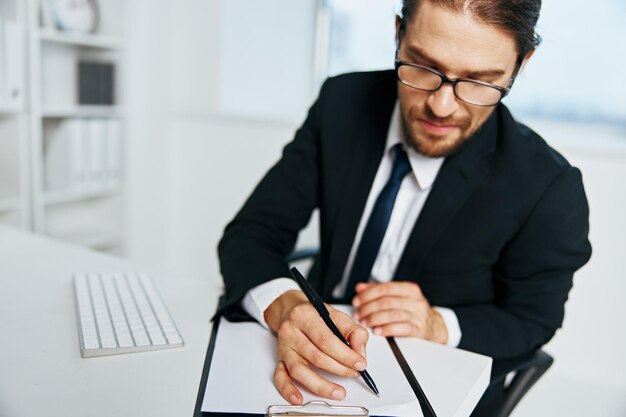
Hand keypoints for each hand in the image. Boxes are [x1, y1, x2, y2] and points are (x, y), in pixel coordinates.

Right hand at [264, 290, 368, 404]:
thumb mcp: (336, 315)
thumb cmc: (314, 315)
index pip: (327, 339)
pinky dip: (288, 390)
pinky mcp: (279, 359)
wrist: (290, 310)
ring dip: (320, 385)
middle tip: (354, 374)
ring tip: (337, 392)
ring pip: (299, 370)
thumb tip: (360, 353)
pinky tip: (299, 398)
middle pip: (316, 356)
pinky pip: (280, 377)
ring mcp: (284, 347)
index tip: (360, 364)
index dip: (345, 355)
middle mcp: (292, 331)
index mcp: (306, 316)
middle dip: (339, 369)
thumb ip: (353, 331)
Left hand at [351, 282, 447, 343]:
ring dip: (375, 319)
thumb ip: (379, 291)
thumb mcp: (399, 296)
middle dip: (368, 308)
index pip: (385, 288)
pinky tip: (378, 331)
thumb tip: (360, 287)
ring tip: (365, 322)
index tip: (357, 301)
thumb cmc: (413, 310)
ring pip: (392, 315)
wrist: (434, 326)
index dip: (368, 294)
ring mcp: (418, 315)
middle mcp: (415, 300)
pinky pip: (401, 328)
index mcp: (409, 289)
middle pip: (387, 302)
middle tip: (358, 314)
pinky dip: (387, 329)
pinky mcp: (419, 329)